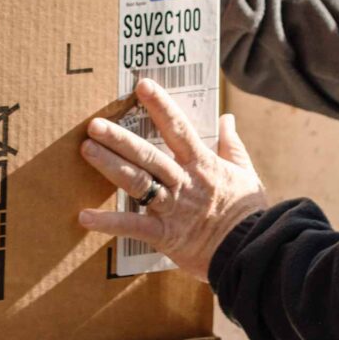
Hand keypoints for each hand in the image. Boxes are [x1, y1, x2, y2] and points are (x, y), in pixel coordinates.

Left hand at [77, 78, 265, 280]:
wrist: (254, 254)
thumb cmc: (251, 214)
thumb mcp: (246, 174)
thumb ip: (232, 145)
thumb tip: (227, 118)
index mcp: (203, 164)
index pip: (178, 128)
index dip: (160, 106)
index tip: (142, 85)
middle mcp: (183, 182)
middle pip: (148, 155)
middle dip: (120, 139)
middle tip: (94, 124)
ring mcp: (172, 208)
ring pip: (137, 183)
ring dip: (110, 166)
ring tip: (87, 149)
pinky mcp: (165, 236)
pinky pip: (133, 227)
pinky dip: (108, 223)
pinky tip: (84, 216)